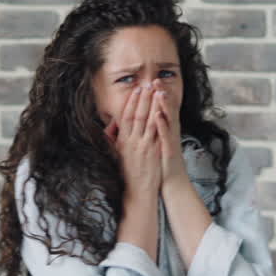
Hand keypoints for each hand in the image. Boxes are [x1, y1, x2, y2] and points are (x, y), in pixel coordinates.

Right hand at [105, 82, 160, 202]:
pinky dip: (160, 120)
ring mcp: (144, 146)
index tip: (136, 90)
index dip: (131, 102)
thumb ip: (113, 139)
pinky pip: (158, 132)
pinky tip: (164, 110)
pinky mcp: (154, 152)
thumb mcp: (117, 155)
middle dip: (143, 99)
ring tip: (157, 92)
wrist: (137, 191)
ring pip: (148, 121)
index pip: (126, 117)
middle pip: (138, 115)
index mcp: (123, 141)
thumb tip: (110, 126)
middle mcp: (132, 142)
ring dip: (153, 105)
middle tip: (147, 84)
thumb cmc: (128, 174)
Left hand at [151, 80, 187, 188]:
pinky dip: (162, 124)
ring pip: (169, 119)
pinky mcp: (169, 149)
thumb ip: (156, 128)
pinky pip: (165, 135)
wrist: (173, 181)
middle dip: (162, 94)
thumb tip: (152, 116)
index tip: (152, 81)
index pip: (163, 108)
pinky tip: (157, 115)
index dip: (159, 94)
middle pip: (168, 109)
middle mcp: (171, 131)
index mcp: (167, 129)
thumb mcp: (159, 141)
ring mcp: (171, 140)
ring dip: (164, 105)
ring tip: (160, 92)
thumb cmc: (163, 161)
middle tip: (156, 80)